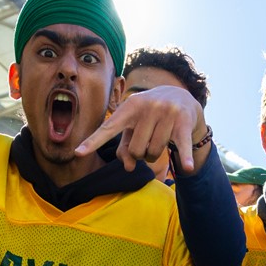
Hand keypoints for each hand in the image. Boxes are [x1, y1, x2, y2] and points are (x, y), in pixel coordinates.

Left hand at [75, 86, 206, 172]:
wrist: (181, 98)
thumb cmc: (149, 116)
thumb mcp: (133, 126)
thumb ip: (125, 147)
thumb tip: (127, 167)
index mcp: (129, 106)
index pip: (109, 128)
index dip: (93, 142)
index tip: (78, 152)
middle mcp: (147, 106)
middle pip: (136, 150)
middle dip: (140, 154)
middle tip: (146, 142)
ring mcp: (167, 113)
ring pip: (154, 153)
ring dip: (155, 155)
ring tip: (160, 141)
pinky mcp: (184, 123)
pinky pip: (180, 145)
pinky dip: (185, 157)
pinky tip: (187, 167)